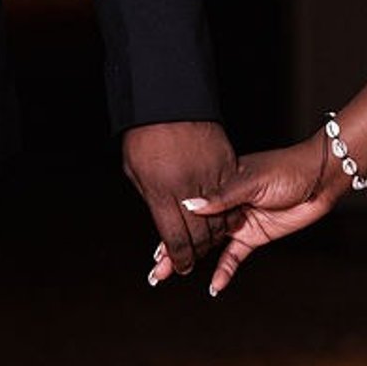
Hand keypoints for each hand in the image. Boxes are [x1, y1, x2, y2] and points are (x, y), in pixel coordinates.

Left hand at [124, 119, 235, 282]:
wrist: (168, 99)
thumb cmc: (146, 134)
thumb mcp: (136, 169)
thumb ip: (151, 198)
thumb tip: (158, 220)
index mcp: (163, 193)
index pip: (174, 238)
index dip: (178, 257)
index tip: (179, 266)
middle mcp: (188, 187)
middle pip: (198, 233)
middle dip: (195, 252)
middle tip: (190, 262)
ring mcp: (210, 175)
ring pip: (218, 216)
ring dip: (214, 235)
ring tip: (206, 244)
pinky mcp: (227, 162)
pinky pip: (230, 195)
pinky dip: (228, 209)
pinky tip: (224, 219)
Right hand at [163, 134, 345, 295]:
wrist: (319, 179)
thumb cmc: (286, 169)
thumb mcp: (252, 180)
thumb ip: (221, 196)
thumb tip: (190, 205)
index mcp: (219, 185)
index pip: (189, 208)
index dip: (171, 226)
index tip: (154, 243)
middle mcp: (225, 204)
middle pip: (193, 229)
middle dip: (173, 248)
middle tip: (156, 270)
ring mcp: (238, 221)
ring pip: (208, 245)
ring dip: (192, 260)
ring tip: (170, 276)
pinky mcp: (254, 236)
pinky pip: (234, 256)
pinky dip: (224, 270)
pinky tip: (214, 285)